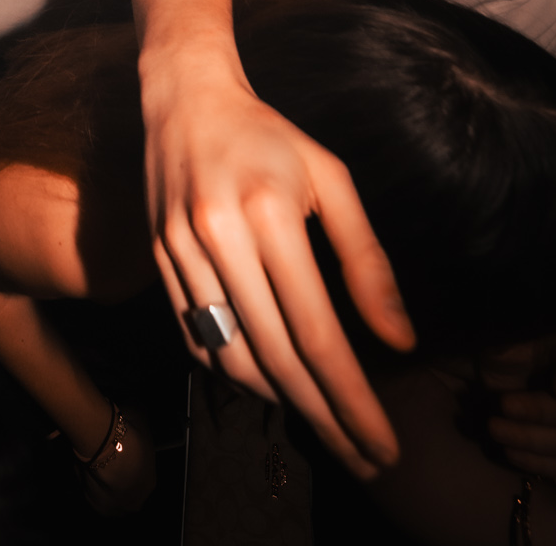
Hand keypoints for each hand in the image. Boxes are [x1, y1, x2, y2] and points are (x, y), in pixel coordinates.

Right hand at [140, 50, 411, 477]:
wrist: (184, 97)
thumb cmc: (269, 137)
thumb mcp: (331, 179)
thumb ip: (367, 260)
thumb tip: (398, 341)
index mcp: (268, 213)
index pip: (315, 331)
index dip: (351, 398)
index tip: (383, 444)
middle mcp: (218, 236)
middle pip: (274, 357)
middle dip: (324, 418)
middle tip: (363, 457)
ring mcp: (179, 251)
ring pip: (230, 356)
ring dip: (280, 400)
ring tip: (324, 417)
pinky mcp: (157, 259)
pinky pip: (195, 339)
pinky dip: (234, 372)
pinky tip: (269, 379)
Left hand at [480, 343, 555, 478]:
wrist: (486, 388)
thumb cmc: (496, 361)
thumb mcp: (500, 345)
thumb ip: (508, 348)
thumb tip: (513, 368)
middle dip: (534, 411)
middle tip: (502, 405)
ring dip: (527, 439)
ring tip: (494, 429)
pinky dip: (535, 462)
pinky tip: (509, 452)